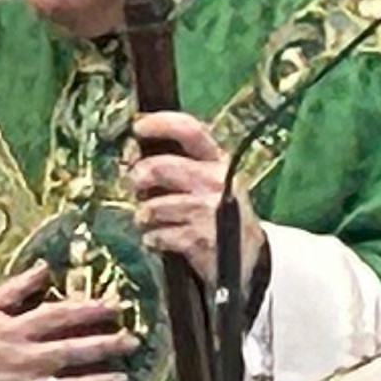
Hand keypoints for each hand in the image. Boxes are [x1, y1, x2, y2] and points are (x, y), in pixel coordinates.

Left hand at [124, 111, 258, 293]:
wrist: (247, 256)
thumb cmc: (216, 214)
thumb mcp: (208, 182)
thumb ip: (176, 166)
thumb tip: (134, 155)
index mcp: (217, 161)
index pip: (190, 130)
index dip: (160, 124)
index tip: (139, 127)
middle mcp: (215, 181)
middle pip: (160, 166)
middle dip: (138, 177)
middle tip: (136, 186)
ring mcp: (208, 210)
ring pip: (152, 206)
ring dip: (144, 216)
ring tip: (154, 220)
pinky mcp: (199, 238)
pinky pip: (156, 235)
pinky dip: (152, 239)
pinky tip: (163, 240)